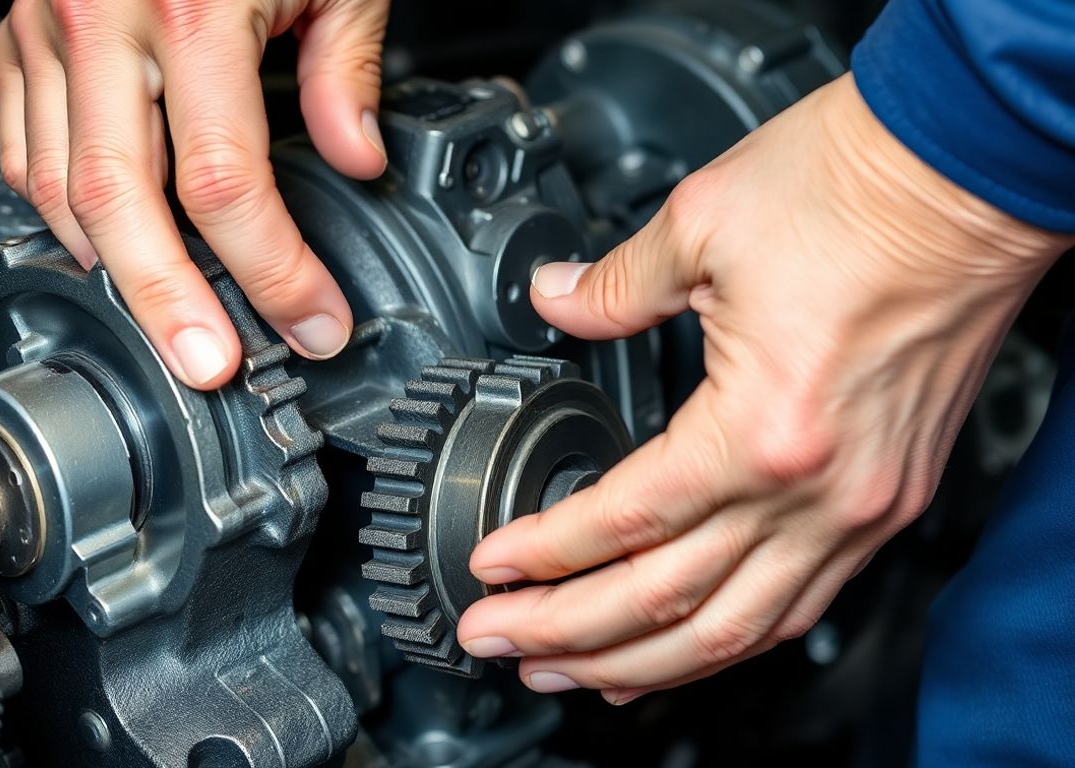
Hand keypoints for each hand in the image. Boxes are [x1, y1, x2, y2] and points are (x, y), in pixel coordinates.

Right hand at [0, 0, 389, 387]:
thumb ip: (343, 62)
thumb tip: (355, 156)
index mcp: (191, 6)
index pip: (223, 181)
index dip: (271, 270)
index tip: (311, 318)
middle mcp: (103, 20)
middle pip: (118, 203)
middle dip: (165, 303)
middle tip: (208, 366)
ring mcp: (47, 27)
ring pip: (58, 186)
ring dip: (114, 264)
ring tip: (168, 314)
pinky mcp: (17, 32)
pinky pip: (23, 146)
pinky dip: (59, 209)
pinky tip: (109, 239)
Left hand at [455, 75, 1073, 704]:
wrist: (969, 172)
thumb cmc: (862, 190)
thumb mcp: (701, 224)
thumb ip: (613, 287)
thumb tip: (554, 299)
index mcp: (762, 427)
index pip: (624, 523)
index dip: (542, 554)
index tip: (491, 569)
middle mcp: (819, 489)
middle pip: (669, 601)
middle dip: (568, 632)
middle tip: (496, 641)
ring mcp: (864, 503)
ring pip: (741, 628)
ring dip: (646, 662)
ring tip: (575, 674)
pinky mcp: (892, 496)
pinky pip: (804, 601)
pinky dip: (734, 636)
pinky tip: (689, 644)